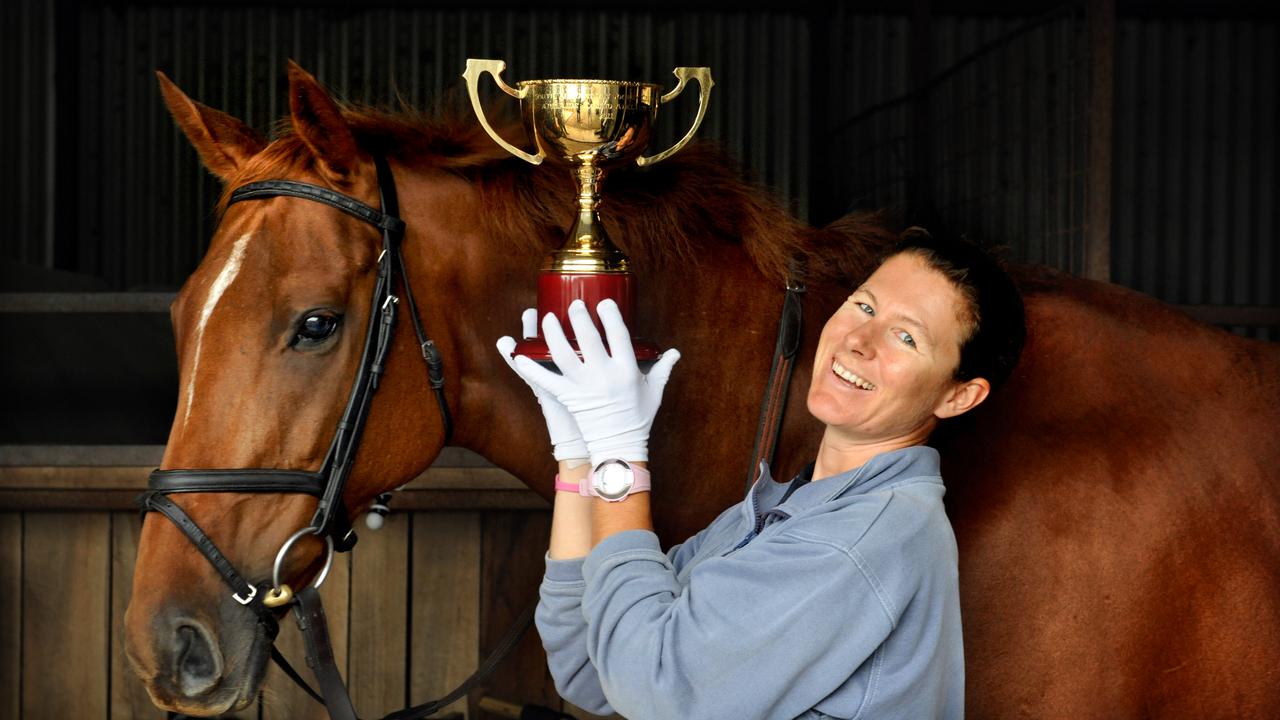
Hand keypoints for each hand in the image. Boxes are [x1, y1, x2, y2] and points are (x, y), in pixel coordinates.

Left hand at [510, 299, 679, 466]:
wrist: (619, 447)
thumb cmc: (638, 419)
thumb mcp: (654, 392)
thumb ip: (662, 369)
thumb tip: (674, 352)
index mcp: (626, 371)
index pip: (619, 336)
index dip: (610, 316)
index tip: (604, 303)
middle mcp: (604, 376)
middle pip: (589, 340)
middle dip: (579, 318)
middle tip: (574, 304)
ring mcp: (584, 387)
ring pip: (564, 354)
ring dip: (553, 334)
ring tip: (546, 317)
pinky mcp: (568, 398)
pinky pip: (546, 380)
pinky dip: (531, 368)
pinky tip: (520, 355)